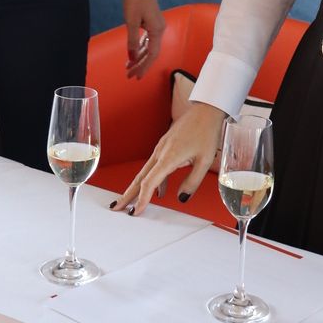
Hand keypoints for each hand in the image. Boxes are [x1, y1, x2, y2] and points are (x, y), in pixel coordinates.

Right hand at [111, 101, 226, 213]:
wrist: (206, 110)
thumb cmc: (206, 132)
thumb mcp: (204, 161)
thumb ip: (192, 182)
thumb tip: (181, 199)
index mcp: (169, 156)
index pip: (150, 182)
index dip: (142, 199)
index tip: (136, 211)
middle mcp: (160, 152)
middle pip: (140, 177)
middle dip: (128, 194)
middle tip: (117, 208)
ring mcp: (161, 148)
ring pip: (145, 172)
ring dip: (136, 188)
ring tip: (131, 202)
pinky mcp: (165, 146)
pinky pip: (155, 166)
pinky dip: (153, 180)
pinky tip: (160, 191)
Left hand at [122, 0, 164, 77]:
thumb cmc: (134, 1)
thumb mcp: (131, 22)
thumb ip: (132, 41)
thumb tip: (131, 58)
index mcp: (157, 30)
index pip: (152, 54)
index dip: (144, 67)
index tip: (136, 76)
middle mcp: (160, 29)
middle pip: (151, 52)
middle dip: (140, 64)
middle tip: (129, 75)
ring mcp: (156, 26)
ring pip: (149, 47)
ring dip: (139, 57)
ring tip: (128, 67)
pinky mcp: (152, 22)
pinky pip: (147, 40)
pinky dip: (140, 48)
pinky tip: (133, 54)